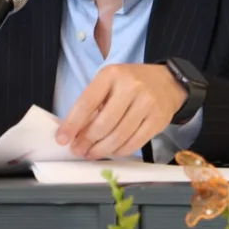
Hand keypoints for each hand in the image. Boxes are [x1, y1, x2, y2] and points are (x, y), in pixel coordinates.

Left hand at [55, 64, 186, 158]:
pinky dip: (119, 151)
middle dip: (87, 141)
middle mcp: (131, 87)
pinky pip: (134, 143)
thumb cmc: (130, 83)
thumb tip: (74, 132)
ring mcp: (147, 104)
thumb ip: (93, 103)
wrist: (167, 82)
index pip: (87, 103)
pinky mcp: (158, 120)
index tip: (62, 139)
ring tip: (92, 153)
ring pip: (118, 136)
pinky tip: (112, 151)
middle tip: (78, 150)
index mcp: (112, 74)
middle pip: (103, 124)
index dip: (72, 124)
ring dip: (101, 150)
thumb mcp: (109, 82)